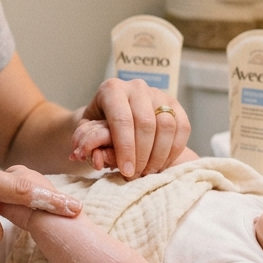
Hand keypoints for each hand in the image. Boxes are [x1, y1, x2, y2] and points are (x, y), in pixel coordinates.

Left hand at [73, 79, 190, 178]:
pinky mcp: (175, 104)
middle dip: (142, 155)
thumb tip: (80, 155)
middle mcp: (136, 87)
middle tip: (136, 175)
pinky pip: (182, 127)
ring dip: (159, 155)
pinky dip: (174, 150)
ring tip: (148, 172)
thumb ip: (84, 142)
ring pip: (166, 126)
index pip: (122, 119)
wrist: (112, 114)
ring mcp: (158, 93)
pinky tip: (161, 164)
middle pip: (146, 123)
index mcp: (111, 89)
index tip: (126, 172)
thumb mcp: (84, 132)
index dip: (125, 148)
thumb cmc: (97, 126)